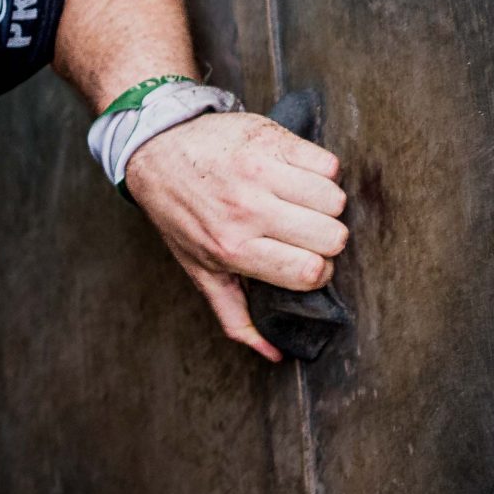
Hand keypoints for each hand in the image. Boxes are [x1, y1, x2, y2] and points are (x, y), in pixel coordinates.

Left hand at [123, 110, 349, 362]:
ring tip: (298, 204)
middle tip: (301, 233)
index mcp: (231, 248)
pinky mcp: (271, 139)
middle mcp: (246, 210)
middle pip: (332, 237)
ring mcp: (259, 172)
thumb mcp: (200, 269)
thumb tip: (274, 353)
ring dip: (325, 205)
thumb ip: (236, 315)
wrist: (158, 150)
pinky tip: (296, 178)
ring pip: (335, 200)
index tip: (305, 263)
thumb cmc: (181, 214)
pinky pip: (329, 164)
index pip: (310, 271)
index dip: (317, 271)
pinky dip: (322, 173)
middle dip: (325, 240)